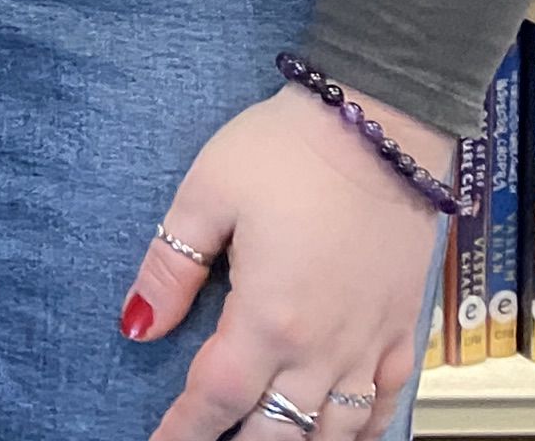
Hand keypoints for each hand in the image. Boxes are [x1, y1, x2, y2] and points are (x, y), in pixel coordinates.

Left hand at [127, 83, 450, 440]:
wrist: (381, 124)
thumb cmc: (287, 150)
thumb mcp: (206, 195)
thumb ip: (169, 268)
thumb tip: (135, 325)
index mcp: (268, 319)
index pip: (215, 399)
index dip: (183, 432)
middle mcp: (323, 346)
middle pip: (277, 430)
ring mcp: (368, 341)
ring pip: (335, 430)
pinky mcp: (399, 326)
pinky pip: (385, 401)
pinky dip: (362, 428)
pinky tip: (340, 431)